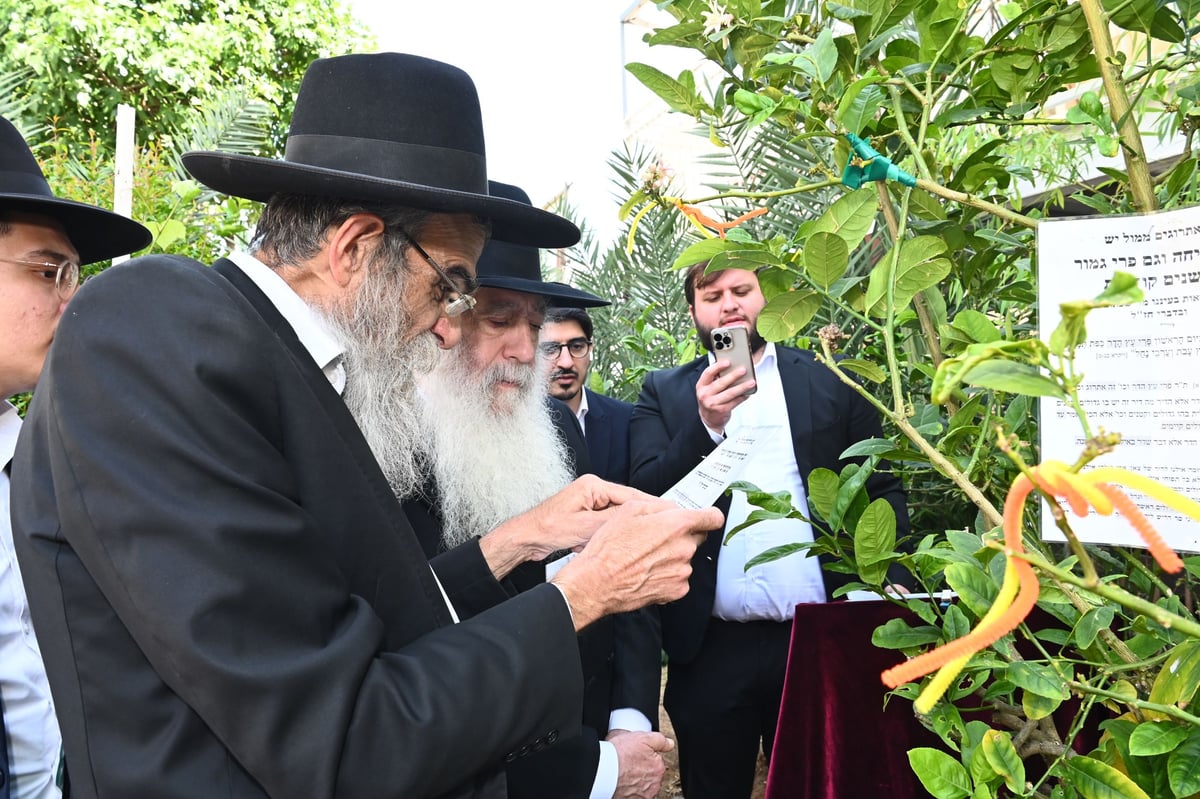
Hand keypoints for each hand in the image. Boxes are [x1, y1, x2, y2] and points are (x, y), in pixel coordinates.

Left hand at [481, 476, 671, 577]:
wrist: (525, 539)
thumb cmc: (546, 529)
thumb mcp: (584, 527)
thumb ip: (612, 522)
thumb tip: (637, 521)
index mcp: (593, 486)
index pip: (631, 495)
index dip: (652, 506)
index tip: (670, 514)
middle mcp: (593, 491)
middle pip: (628, 505)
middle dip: (644, 518)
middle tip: (666, 527)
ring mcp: (589, 504)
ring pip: (620, 516)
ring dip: (629, 528)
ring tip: (650, 537)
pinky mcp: (586, 517)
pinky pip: (609, 524)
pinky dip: (615, 534)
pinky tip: (625, 544)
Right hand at [552, 501, 722, 629]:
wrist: (597, 582)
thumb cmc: (609, 549)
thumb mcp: (629, 510)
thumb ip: (659, 506)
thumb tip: (673, 509)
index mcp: (676, 525)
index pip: (712, 518)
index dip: (709, 515)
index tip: (706, 517)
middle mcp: (684, 549)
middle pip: (696, 537)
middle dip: (682, 535)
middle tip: (657, 538)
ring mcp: (682, 571)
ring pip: (686, 558)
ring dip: (673, 556)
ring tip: (646, 557)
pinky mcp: (676, 590)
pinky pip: (679, 577)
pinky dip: (668, 574)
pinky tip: (648, 571)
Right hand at [608, 730, 672, 798]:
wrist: (603, 770)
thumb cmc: (619, 755)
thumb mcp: (643, 738)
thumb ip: (660, 740)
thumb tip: (670, 744)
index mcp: (658, 768)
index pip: (656, 762)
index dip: (645, 757)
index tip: (636, 756)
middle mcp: (654, 784)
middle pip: (650, 776)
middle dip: (642, 771)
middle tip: (629, 765)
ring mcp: (644, 795)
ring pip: (643, 787)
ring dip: (637, 782)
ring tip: (624, 774)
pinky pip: (635, 795)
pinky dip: (631, 791)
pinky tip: (623, 784)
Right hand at [696, 360, 755, 433]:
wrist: (708, 418)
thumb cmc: (710, 399)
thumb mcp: (708, 388)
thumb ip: (715, 378)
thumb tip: (732, 367)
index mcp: (701, 385)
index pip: (708, 373)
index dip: (718, 366)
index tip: (728, 362)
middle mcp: (705, 394)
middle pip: (721, 383)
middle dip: (733, 376)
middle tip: (743, 370)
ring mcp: (712, 403)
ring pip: (729, 393)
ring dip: (742, 387)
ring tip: (751, 382)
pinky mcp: (721, 410)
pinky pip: (734, 402)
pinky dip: (742, 397)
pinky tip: (748, 393)